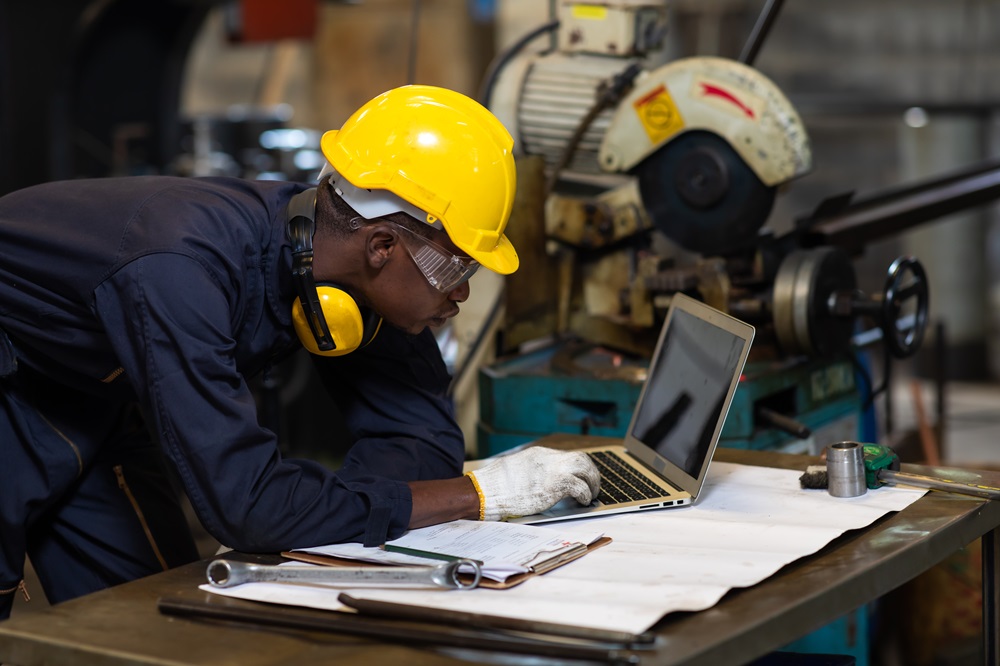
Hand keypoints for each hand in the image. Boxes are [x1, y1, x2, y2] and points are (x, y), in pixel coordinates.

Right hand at [469, 447, 600, 520]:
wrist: (488, 491)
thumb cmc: (497, 486)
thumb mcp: (517, 470)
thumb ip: (532, 471)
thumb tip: (541, 481)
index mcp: (540, 455)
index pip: (567, 457)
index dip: (578, 470)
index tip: (582, 479)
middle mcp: (549, 459)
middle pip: (581, 458)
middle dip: (591, 473)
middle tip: (593, 487)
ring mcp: (553, 471)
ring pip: (585, 467)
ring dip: (592, 481)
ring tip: (591, 495)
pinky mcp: (554, 485)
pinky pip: (581, 487)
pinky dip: (585, 494)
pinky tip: (583, 502)